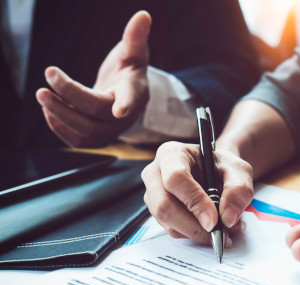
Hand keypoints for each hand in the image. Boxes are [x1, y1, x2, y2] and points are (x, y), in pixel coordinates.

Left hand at [36, 11, 150, 146]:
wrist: (125, 98)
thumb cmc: (128, 71)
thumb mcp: (133, 53)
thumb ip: (135, 36)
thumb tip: (143, 15)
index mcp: (135, 92)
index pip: (132, 99)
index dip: (127, 104)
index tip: (120, 110)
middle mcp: (125, 116)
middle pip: (98, 111)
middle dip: (71, 97)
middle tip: (47, 81)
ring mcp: (111, 131)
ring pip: (86, 131)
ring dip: (61, 114)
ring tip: (42, 95)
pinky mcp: (97, 139)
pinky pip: (78, 141)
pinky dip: (60, 126)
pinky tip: (49, 109)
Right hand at [141, 142, 253, 245]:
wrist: (216, 173)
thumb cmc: (222, 167)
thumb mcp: (238, 170)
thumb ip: (238, 189)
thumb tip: (227, 217)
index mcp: (172, 154)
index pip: (176, 178)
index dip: (194, 201)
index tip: (213, 220)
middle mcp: (155, 173)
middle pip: (164, 205)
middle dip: (193, 225)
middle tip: (218, 233)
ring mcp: (153, 194)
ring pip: (167, 221)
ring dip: (196, 232)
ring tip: (222, 230)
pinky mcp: (158, 212)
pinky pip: (172, 230)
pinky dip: (194, 234)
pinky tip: (211, 228)